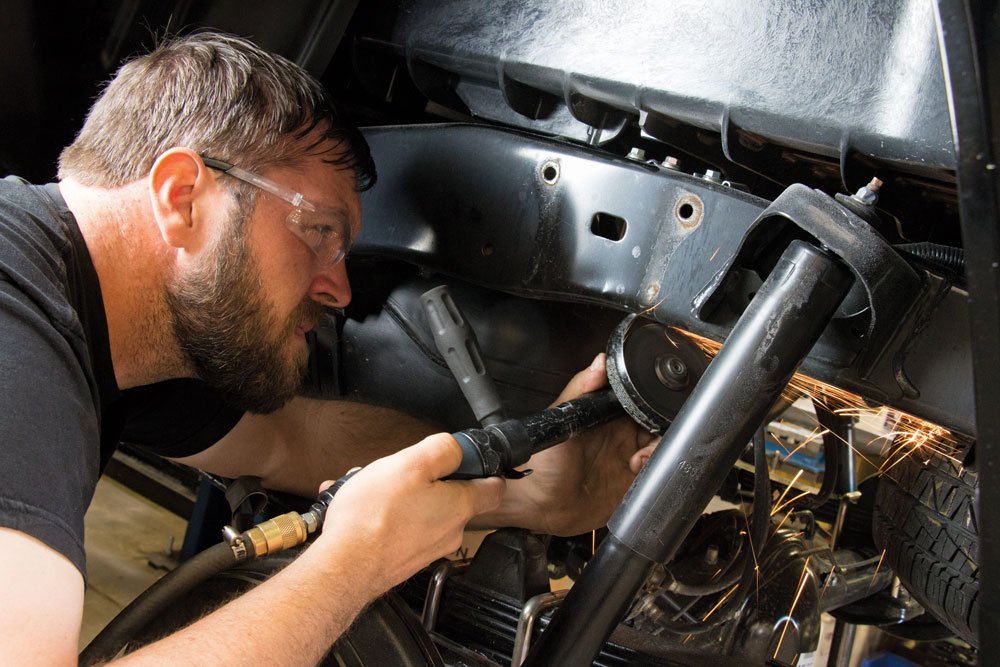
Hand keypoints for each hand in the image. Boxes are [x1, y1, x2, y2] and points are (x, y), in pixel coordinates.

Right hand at [314, 434, 504, 595]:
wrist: (344, 568)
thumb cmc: (374, 517)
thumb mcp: (410, 464)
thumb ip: (441, 450)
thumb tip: (456, 449)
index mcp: (459, 506)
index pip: (494, 488)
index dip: (486, 470)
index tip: (470, 461)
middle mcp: (449, 532)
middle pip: (451, 497)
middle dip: (427, 480)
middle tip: (401, 471)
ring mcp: (427, 549)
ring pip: (421, 511)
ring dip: (399, 496)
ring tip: (368, 488)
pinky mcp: (404, 560)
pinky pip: (401, 529)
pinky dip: (384, 516)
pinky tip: (358, 508)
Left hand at [475, 353, 657, 535]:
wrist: (540, 504)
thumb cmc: (543, 460)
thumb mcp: (560, 418)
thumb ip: (580, 388)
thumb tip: (600, 362)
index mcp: (608, 413)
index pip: (641, 399)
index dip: (652, 401)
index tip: (651, 407)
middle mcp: (623, 434)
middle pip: (658, 422)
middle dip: (663, 427)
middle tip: (648, 437)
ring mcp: (630, 458)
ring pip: (661, 446)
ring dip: (659, 449)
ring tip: (640, 458)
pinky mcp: (634, 483)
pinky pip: (657, 473)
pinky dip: (657, 470)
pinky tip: (639, 470)